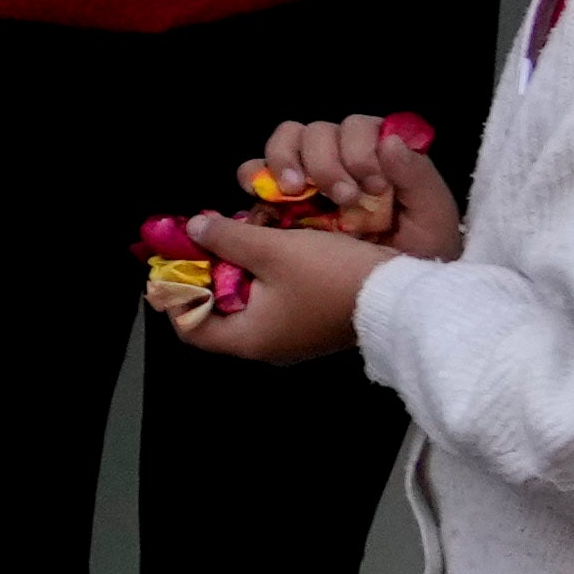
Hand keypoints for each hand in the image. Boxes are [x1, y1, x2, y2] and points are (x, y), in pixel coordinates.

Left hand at [170, 215, 387, 361]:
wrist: (400, 295)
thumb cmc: (333, 276)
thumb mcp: (273, 249)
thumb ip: (227, 238)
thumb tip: (193, 228)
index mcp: (249, 338)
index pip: (190, 328)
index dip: (175, 294)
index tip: (173, 260)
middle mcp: (267, 344)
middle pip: (216, 313)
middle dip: (208, 274)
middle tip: (204, 239)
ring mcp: (291, 336)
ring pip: (246, 303)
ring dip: (237, 270)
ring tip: (234, 235)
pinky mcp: (311, 323)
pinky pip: (272, 300)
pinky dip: (262, 276)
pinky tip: (267, 246)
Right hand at [243, 118, 462, 258]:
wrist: (390, 299)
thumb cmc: (418, 257)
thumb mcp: (433, 221)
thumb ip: (418, 178)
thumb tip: (389, 141)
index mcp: (379, 155)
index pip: (359, 127)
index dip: (361, 149)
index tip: (373, 186)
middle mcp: (341, 157)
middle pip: (319, 131)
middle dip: (327, 162)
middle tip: (342, 198)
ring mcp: (308, 175)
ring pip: (287, 139)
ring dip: (288, 159)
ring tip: (296, 191)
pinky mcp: (280, 199)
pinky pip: (255, 171)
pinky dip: (254, 175)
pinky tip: (263, 195)